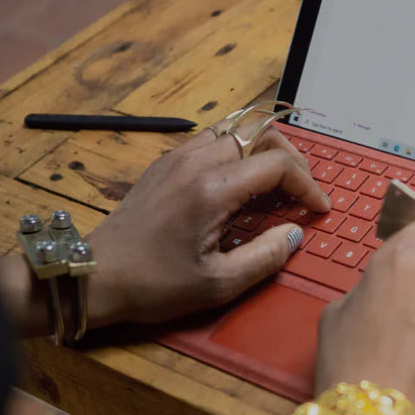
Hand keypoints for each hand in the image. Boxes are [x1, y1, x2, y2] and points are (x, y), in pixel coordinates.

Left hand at [85, 120, 330, 326]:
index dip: (307, 184)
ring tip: (276, 186)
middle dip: (291, 160)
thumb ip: (266, 257)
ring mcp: (177, 157)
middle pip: (260, 133)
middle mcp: (195, 162)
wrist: (95, 275)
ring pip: (236, 130)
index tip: (318, 209)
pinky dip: (238, 153)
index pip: (277, 164)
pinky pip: (213, 140)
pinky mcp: (165, 163)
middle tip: (302, 193)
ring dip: (264, 151)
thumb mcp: (219, 283)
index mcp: (212, 190)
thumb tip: (294, 234)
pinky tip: (241, 185)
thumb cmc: (155, 285)